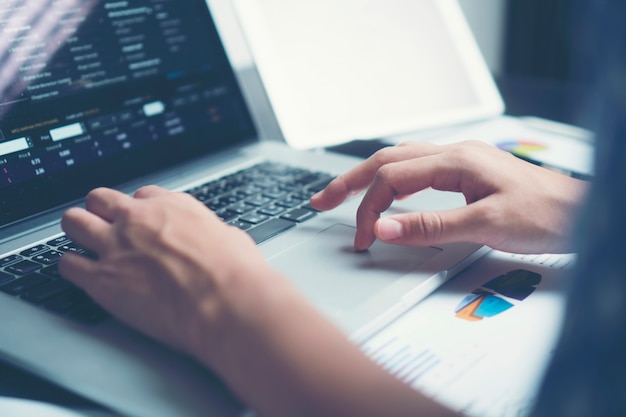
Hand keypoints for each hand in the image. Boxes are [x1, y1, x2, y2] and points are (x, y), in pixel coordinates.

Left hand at [58, 185, 274, 363]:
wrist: (225, 301)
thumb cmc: (236, 273)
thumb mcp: (231, 237)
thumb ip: (212, 233)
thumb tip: (217, 239)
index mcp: (172, 206)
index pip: (141, 196)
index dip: (139, 211)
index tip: (141, 224)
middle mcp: (139, 219)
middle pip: (100, 199)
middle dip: (100, 212)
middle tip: (106, 229)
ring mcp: (116, 246)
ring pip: (73, 222)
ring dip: (78, 232)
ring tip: (85, 247)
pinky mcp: (101, 279)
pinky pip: (66, 264)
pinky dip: (71, 268)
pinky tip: (82, 276)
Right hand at [311, 140, 587, 253]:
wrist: (581, 213)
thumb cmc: (545, 215)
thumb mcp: (486, 224)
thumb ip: (430, 226)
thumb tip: (383, 227)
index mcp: (455, 160)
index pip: (392, 177)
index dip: (369, 208)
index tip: (362, 238)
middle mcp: (454, 155)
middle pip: (387, 160)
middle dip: (350, 181)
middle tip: (320, 201)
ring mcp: (460, 162)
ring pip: (400, 162)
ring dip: (368, 179)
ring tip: (342, 194)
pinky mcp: (466, 175)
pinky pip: (417, 171)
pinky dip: (392, 182)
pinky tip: (386, 192)